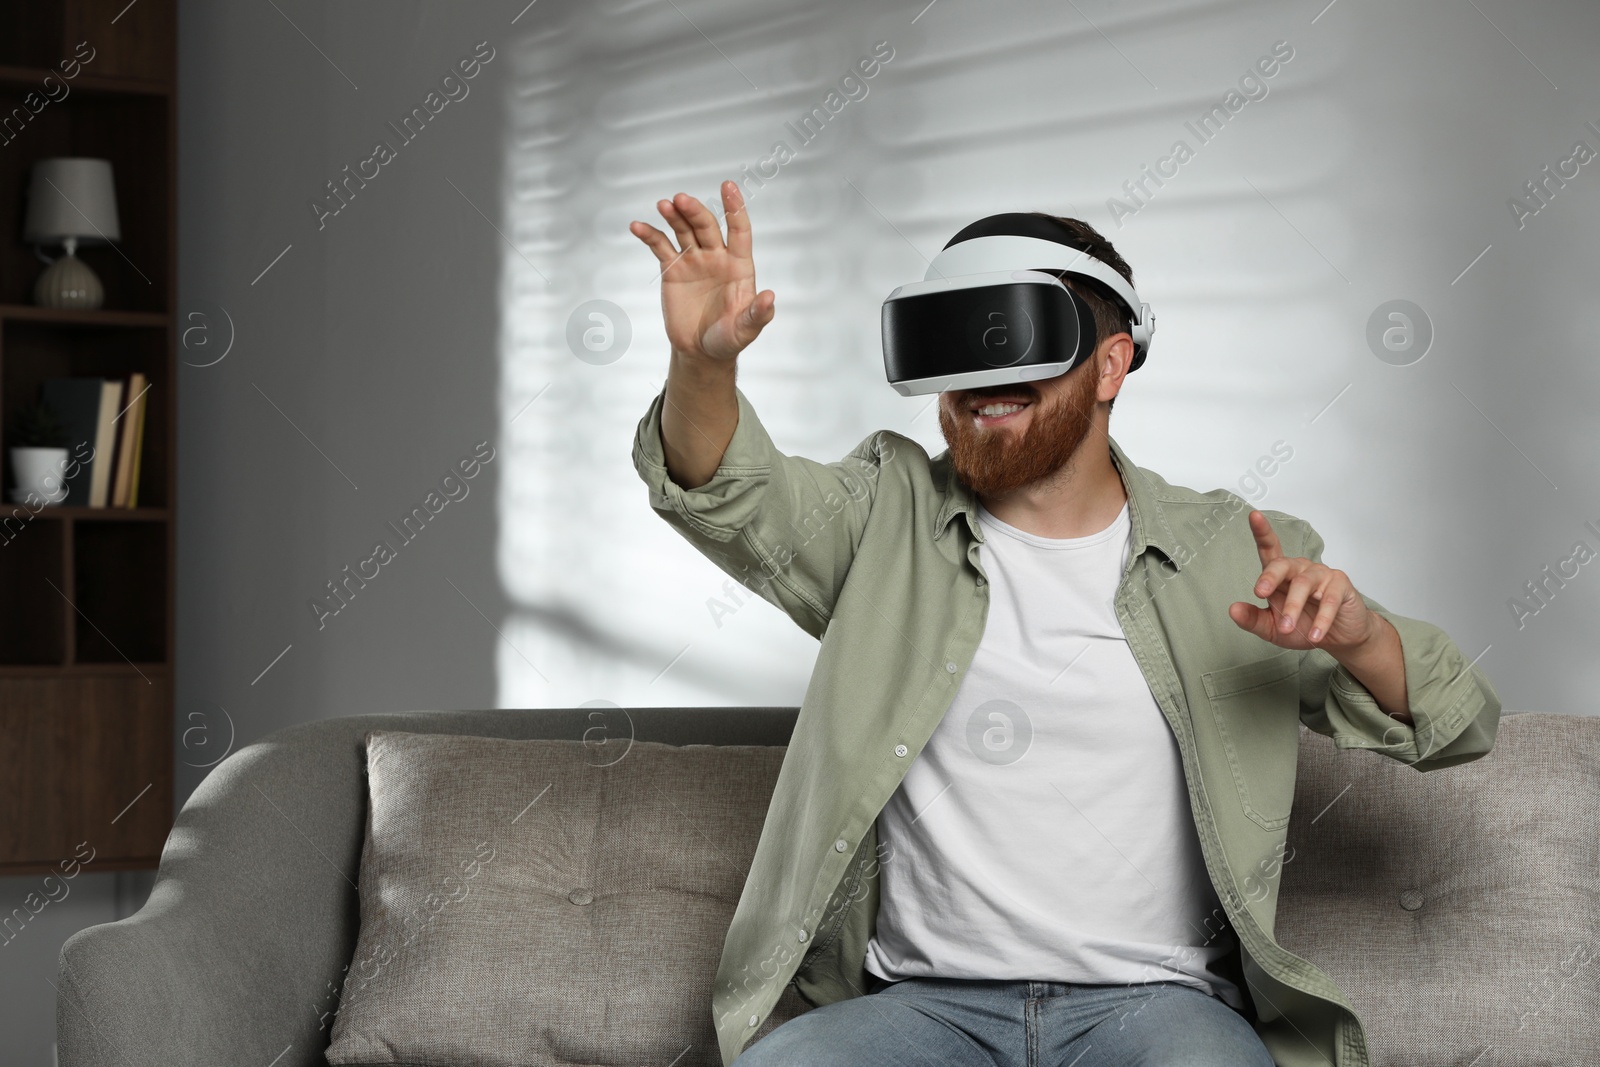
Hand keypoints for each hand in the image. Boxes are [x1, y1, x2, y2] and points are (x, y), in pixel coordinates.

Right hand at [629, 181, 774, 363]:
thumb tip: (770, 297)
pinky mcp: (673, 269)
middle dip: (695, 211)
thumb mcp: (746, 329)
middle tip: (681, 199)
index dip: (735, 208)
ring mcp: (694, 260)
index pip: (739, 231)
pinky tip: (637, 226)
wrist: (701, 351)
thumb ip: (758, 314)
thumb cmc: (729, 339)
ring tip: (664, 205)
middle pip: (706, 226)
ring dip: (674, 216)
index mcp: (739, 265)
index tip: (728, 187)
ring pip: (683, 230)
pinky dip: (649, 235)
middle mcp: (717, 256)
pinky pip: (660, 247)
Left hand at [1227, 510, 1376, 652]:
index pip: (1269, 549)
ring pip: (1303, 584)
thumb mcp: (1272, 628)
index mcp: (1280, 575)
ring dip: (1293, 607)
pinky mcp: (1340, 585)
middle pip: (1282, 564)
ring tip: (1287, 629)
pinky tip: (1315, 634)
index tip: (1253, 516)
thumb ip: (1252, 620)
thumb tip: (1233, 610)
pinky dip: (1321, 619)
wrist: (1338, 637)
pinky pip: (1329, 600)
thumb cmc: (1304, 626)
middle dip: (1269, 577)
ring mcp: (1321, 575)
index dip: (1261, 532)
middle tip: (1260, 593)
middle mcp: (1300, 569)